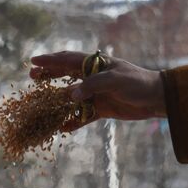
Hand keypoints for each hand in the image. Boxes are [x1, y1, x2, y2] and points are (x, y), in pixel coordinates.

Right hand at [29, 51, 166, 127]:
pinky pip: (83, 116)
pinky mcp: (102, 109)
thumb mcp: (114, 80)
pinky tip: (62, 128)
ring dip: (58, 101)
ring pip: (72, 97)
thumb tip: (69, 95)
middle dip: (49, 76)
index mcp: (95, 64)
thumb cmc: (137, 83)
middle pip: (66, 75)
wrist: (156, 99)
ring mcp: (96, 93)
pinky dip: (73, 121)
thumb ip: (91, 85)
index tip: (33, 61)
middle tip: (32, 78)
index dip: (50, 60)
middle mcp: (93, 77)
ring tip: (42, 104)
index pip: (68, 60)